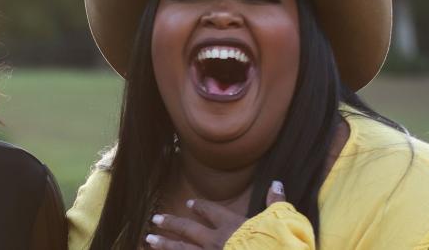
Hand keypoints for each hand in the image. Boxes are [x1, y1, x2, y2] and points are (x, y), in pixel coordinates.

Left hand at [145, 180, 285, 248]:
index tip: (189, 204)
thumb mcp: (279, 221)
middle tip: (156, 219)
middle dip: (171, 223)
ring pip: (180, 248)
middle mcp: (215, 239)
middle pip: (187, 229)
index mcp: (231, 225)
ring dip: (164, 243)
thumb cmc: (276, 241)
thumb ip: (274, 203)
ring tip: (149, 238)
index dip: (200, 207)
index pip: (211, 211)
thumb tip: (276, 183)